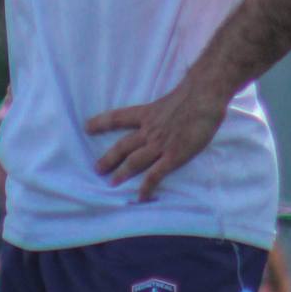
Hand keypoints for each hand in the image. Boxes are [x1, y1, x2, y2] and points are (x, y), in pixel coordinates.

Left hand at [86, 78, 229, 200]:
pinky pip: (155, 175)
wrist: (203, 96)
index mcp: (147, 113)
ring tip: (111, 183)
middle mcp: (149, 130)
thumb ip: (163, 110)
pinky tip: (141, 197)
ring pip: (134, 161)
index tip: (87, 127)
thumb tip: (167, 113)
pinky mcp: (173, 156)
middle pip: (122, 145)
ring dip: (121, 173)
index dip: (102, 122)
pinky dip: (146, 187)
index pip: (118, 117)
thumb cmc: (192, 95)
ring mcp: (160, 144)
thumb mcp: (170, 100)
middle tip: (97, 169)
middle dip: (108, 158)